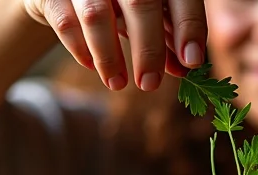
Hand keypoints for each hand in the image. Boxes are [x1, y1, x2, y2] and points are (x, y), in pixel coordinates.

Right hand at [21, 0, 206, 90]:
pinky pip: (65, 21)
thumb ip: (166, 35)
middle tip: (150, 84)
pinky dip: (79, 48)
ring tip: (117, 84)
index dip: (189, 26)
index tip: (192, 61)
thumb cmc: (117, 2)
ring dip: (109, 55)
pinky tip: (90, 66)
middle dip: (149, 49)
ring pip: (97, 14)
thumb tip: (185, 68)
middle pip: (139, 3)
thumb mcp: (146, 15)